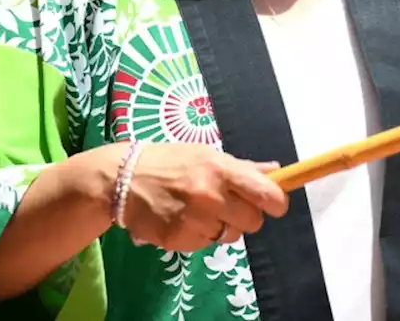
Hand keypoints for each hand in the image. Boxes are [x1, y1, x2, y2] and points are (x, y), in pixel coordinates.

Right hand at [123, 143, 288, 251]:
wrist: (122, 180)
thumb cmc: (170, 163)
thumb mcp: (205, 155)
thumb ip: (242, 167)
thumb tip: (276, 171)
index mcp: (220, 169)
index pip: (266, 193)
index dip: (276, 202)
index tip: (275, 204)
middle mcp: (210, 195)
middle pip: (253, 221)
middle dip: (244, 215)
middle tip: (227, 205)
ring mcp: (194, 220)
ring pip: (229, 236)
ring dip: (220, 227)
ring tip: (198, 211)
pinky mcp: (178, 239)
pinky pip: (204, 245)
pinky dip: (198, 236)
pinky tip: (182, 220)